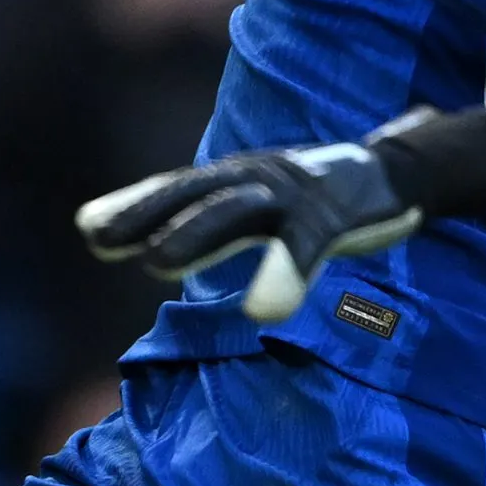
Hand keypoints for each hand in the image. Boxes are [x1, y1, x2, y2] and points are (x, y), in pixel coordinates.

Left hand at [77, 127, 426, 321]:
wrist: (396, 174)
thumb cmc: (312, 196)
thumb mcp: (251, 202)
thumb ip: (197, 219)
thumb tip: (128, 233)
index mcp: (238, 178)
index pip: (177, 189)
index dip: (134, 206)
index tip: (88, 229)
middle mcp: (259, 178)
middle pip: (195, 194)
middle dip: (146, 214)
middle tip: (97, 237)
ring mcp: (296, 193)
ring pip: (238, 212)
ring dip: (194, 235)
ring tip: (155, 263)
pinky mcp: (335, 216)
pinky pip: (304, 249)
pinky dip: (282, 276)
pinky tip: (263, 312)